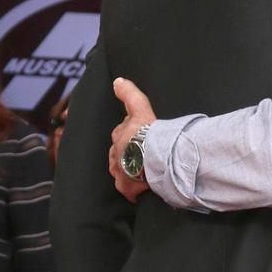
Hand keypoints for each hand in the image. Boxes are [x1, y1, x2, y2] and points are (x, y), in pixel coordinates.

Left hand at [110, 77, 156, 202]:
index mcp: (119, 136)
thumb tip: (117, 81)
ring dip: (129, 171)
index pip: (121, 133)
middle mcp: (116, 155)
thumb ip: (129, 94)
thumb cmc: (149, 134)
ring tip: (141, 173)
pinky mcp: (126, 187)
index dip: (129, 134)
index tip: (138, 136)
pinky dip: (131, 189)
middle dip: (126, 154)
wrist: (155, 159)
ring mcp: (120, 171)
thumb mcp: (140, 109)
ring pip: (121, 170)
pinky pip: (127, 189)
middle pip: (119, 153)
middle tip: (141, 155)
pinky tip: (139, 190)